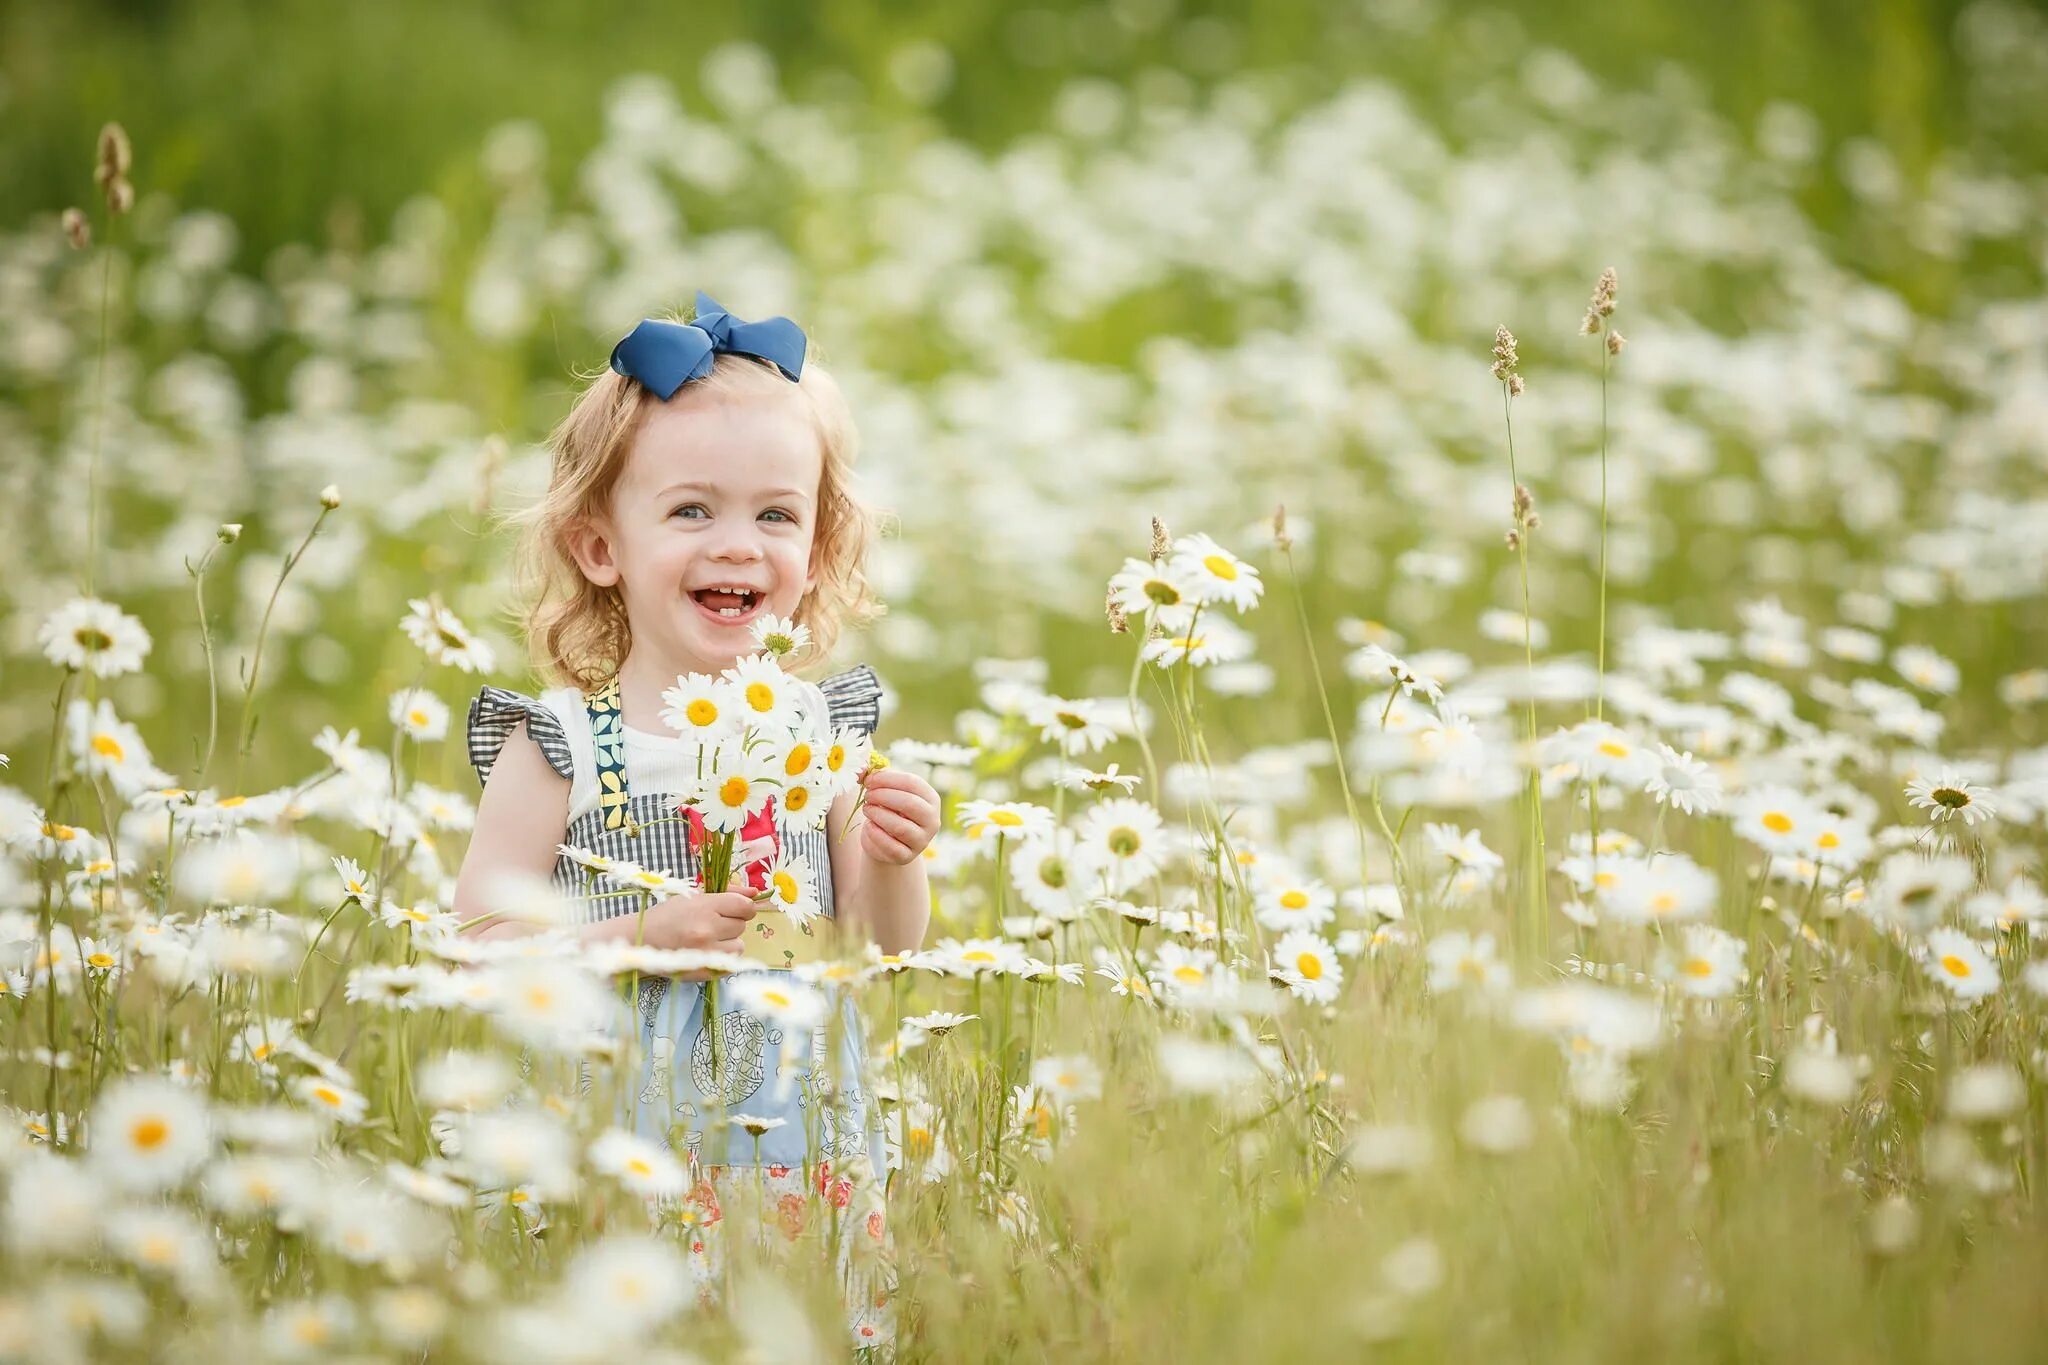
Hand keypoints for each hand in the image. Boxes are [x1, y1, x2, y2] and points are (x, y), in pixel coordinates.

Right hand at [635, 888, 759, 951]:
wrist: (641, 941)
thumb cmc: (667, 915)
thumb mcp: (693, 896)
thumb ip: (727, 893)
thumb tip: (755, 893)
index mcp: (703, 907)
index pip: (744, 906)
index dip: (743, 907)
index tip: (734, 909)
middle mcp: (707, 930)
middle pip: (742, 925)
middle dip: (732, 923)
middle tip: (713, 923)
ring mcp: (707, 953)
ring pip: (740, 946)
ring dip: (729, 942)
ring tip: (709, 939)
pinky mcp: (705, 971)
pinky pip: (731, 963)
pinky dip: (723, 957)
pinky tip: (707, 951)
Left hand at [854, 767, 939, 865]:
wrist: (887, 841)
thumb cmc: (889, 810)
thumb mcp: (886, 792)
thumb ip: (875, 779)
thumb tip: (860, 771)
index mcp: (930, 799)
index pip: (912, 783)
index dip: (887, 779)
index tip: (869, 780)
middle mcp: (932, 820)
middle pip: (909, 804)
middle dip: (883, 796)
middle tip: (867, 795)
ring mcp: (921, 840)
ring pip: (899, 827)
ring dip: (878, 815)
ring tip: (867, 810)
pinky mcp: (907, 856)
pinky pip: (890, 845)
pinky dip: (875, 834)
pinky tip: (869, 826)